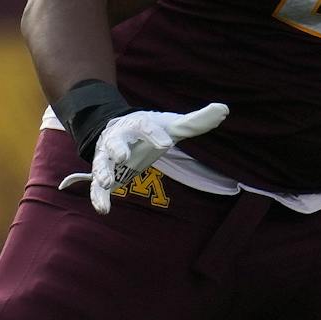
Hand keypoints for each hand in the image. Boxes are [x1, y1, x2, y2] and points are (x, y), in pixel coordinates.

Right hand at [59, 103, 227, 212]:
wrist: (120, 130)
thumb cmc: (151, 129)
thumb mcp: (173, 125)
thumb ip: (196, 122)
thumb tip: (224, 110)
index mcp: (137, 124)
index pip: (144, 125)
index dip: (154, 134)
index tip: (167, 143)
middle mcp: (119, 138)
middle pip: (115, 140)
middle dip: (118, 148)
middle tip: (123, 156)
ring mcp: (108, 156)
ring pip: (101, 162)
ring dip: (102, 172)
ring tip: (107, 182)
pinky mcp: (105, 173)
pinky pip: (96, 185)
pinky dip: (98, 196)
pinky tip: (103, 209)